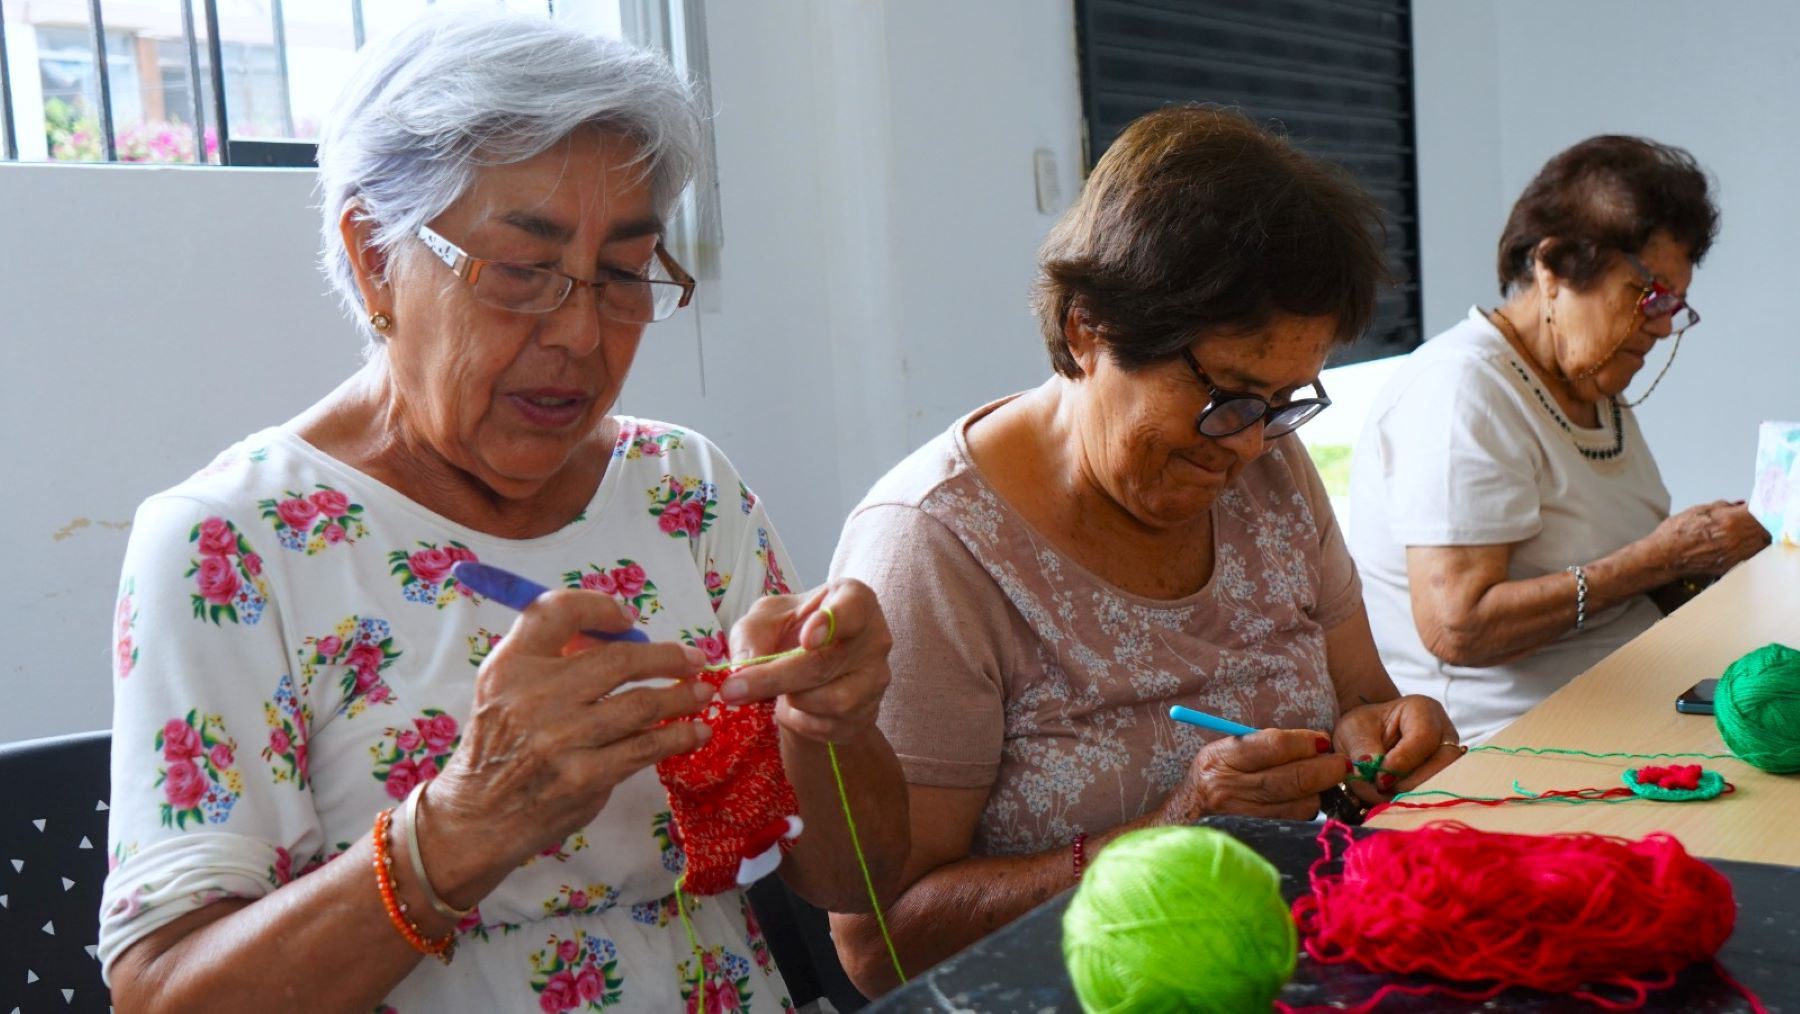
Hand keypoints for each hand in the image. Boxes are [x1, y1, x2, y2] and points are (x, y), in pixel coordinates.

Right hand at [422, 590, 713, 887]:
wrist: (478, 815)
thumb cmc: (502, 743)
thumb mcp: (504, 686)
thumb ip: (550, 654)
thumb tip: (620, 632)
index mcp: (512, 664)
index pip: (559, 611)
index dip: (600, 607)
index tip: (629, 617)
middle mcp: (533, 696)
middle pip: (618, 659)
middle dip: (667, 657)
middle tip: (694, 660)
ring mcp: (560, 738)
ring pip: (640, 704)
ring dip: (682, 696)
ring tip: (703, 693)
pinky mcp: (584, 776)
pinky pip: (644, 748)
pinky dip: (677, 737)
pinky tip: (694, 732)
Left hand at [719, 579, 893, 744]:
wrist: (811, 668)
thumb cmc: (793, 630)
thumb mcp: (765, 619)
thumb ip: (752, 635)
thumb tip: (743, 668)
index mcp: (854, 600)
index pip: (852, 610)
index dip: (831, 623)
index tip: (806, 640)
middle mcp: (874, 639)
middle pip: (825, 664)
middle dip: (774, 679)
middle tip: (732, 689)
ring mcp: (875, 680)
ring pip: (830, 701)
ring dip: (790, 700)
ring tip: (778, 689)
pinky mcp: (868, 714)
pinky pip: (829, 726)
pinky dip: (800, 721)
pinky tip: (793, 706)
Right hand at [1159, 729, 1348, 822]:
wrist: (1181, 821)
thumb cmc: (1211, 779)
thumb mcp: (1224, 753)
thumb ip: (1262, 745)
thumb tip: (1316, 743)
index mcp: (1221, 759)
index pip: (1275, 745)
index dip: (1307, 742)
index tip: (1324, 741)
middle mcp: (1228, 789)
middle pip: (1293, 779)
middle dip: (1326, 769)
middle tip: (1342, 764)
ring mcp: (1242, 818)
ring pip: (1300, 805)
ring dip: (1317, 793)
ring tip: (1317, 783)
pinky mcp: (1255, 837)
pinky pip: (1294, 823)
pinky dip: (1305, 810)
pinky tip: (1302, 801)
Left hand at [1334, 696, 1461, 802]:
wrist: (1367, 736)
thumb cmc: (1362, 727)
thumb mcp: (1353, 731)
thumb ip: (1363, 750)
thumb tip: (1377, 775)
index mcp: (1422, 711)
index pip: (1423, 738)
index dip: (1402, 762)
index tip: (1379, 779)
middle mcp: (1444, 734)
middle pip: (1443, 765)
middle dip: (1412, 784)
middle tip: (1384, 792)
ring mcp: (1448, 759)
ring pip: (1445, 784)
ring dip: (1414, 796)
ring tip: (1386, 799)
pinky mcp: (1446, 780)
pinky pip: (1440, 795)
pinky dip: (1416, 803)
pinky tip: (1396, 805)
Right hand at [1647, 501, 1770, 577]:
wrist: (1664, 557)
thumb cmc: (1675, 534)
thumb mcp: (1698, 510)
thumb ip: (1722, 506)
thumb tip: (1738, 505)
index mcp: (1729, 521)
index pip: (1759, 511)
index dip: (1760, 506)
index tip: (1758, 504)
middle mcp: (1736, 540)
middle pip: (1764, 528)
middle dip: (1761, 520)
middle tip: (1755, 516)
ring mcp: (1735, 555)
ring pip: (1761, 543)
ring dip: (1759, 534)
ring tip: (1749, 529)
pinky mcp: (1731, 566)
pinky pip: (1750, 555)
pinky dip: (1750, 547)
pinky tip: (1741, 543)